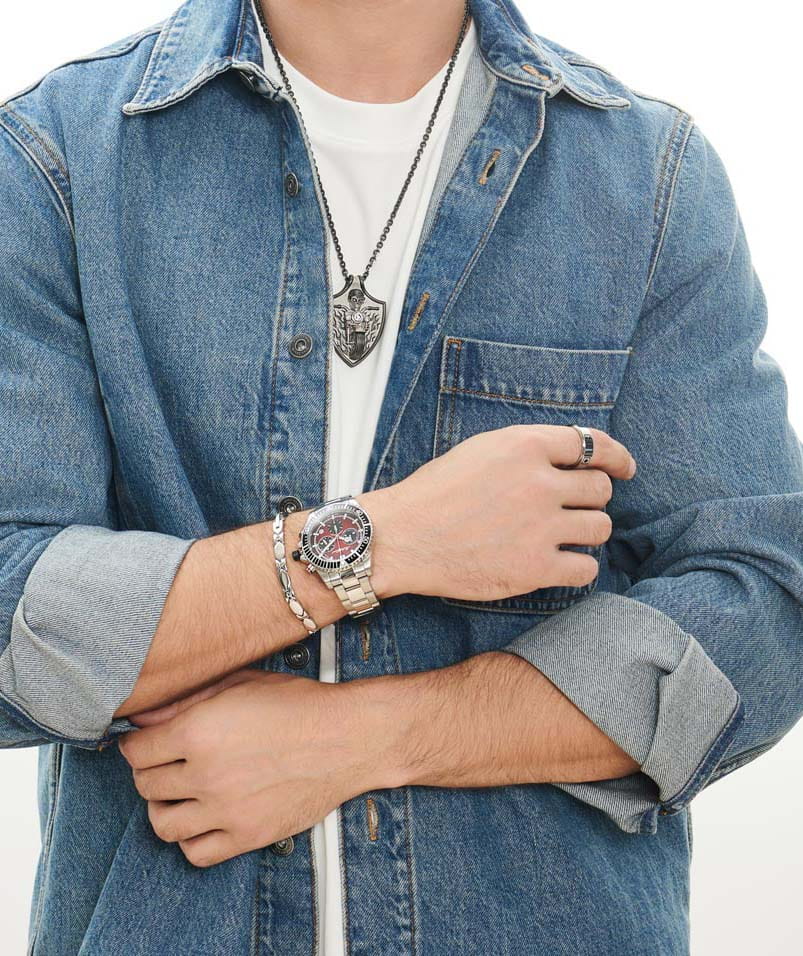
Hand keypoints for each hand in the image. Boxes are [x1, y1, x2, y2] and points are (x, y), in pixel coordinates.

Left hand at [117, 668, 395, 867]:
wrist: (349, 736)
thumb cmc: (300, 705)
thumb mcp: (241, 684)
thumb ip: (186, 699)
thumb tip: (144, 715)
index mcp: (199, 731)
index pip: (135, 750)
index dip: (137, 742)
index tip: (145, 741)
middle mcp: (206, 774)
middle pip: (146, 785)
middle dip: (150, 770)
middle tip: (167, 761)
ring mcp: (226, 809)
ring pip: (162, 823)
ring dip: (164, 806)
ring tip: (181, 792)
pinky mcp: (248, 835)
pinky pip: (196, 853)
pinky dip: (191, 839)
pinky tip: (203, 817)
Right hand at [362, 424, 635, 601]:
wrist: (401, 538)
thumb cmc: (435, 493)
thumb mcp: (481, 450)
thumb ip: (528, 450)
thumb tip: (572, 458)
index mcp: (525, 446)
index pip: (593, 445)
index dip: (616, 458)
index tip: (624, 468)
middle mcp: (539, 483)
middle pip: (600, 490)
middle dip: (590, 499)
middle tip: (569, 509)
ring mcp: (540, 527)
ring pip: (600, 528)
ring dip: (586, 532)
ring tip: (560, 536)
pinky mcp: (535, 568)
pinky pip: (586, 568)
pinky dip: (578, 567)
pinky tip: (559, 563)